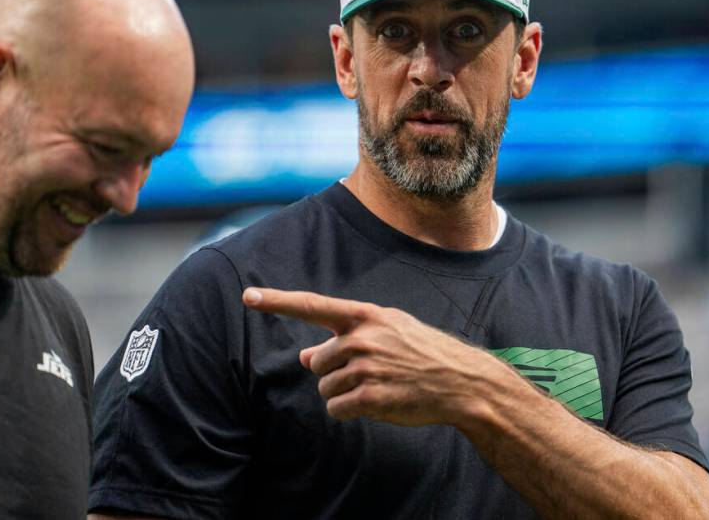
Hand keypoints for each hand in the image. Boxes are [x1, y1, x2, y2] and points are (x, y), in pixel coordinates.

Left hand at [242, 287, 510, 426]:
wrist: (460, 381)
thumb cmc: (422, 352)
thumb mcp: (388, 332)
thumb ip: (346, 338)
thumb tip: (306, 357)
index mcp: (365, 316)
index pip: (312, 306)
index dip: (277, 301)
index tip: (247, 296)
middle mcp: (362, 338)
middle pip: (318, 363)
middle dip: (335, 372)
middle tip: (371, 372)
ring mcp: (366, 367)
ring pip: (326, 388)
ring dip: (345, 393)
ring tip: (379, 386)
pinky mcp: (370, 397)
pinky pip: (337, 408)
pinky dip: (350, 411)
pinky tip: (378, 403)